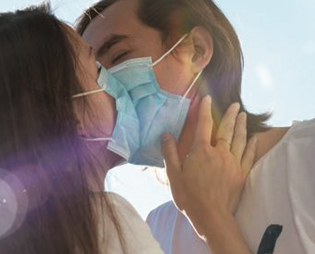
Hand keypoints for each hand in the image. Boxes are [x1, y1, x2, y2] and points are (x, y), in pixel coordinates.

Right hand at [161, 95, 256, 235]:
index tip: (207, 99)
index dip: (205, 110)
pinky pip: (248, 156)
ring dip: (241, 126)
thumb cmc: (189, 196)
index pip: (204, 125)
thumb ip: (170, 153)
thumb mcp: (173, 175)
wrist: (211, 216)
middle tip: (235, 104)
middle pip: (226, 130)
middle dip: (230, 115)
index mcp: (201, 151)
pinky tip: (253, 138)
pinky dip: (251, 146)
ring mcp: (232, 163)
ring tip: (244, 115)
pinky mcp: (241, 174)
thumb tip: (165, 134)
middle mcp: (219, 153)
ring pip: (239, 140)